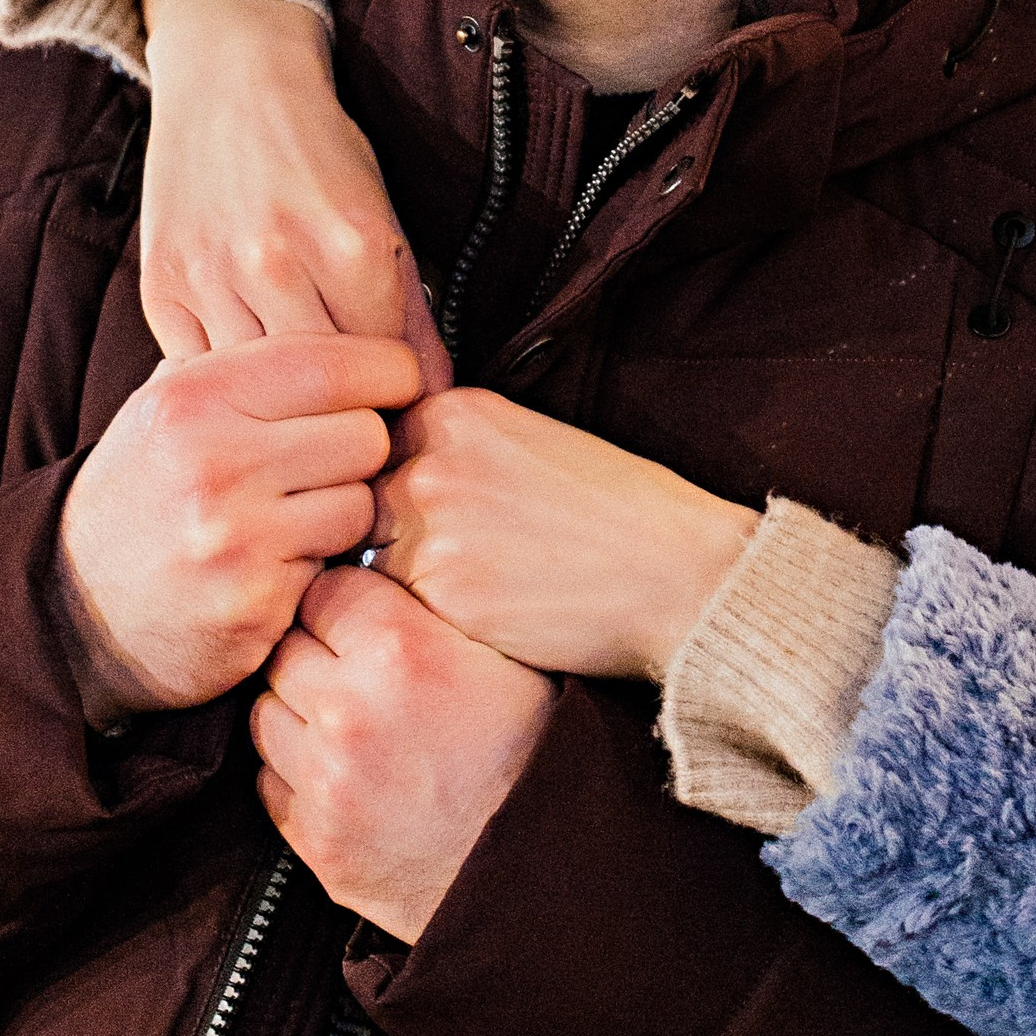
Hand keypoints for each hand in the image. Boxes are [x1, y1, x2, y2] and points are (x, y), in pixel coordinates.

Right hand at [58, 332, 420, 717]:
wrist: (76, 606)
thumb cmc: (145, 492)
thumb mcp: (171, 406)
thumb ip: (250, 362)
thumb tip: (357, 323)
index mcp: (196, 394)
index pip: (338, 363)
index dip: (387, 373)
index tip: (393, 386)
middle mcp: (214, 459)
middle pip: (367, 434)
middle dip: (362, 451)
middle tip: (330, 466)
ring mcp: (234, 536)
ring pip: (362, 505)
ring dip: (343, 514)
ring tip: (296, 517)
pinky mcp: (253, 601)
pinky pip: (335, 567)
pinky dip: (318, 567)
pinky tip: (276, 565)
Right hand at [140, 0, 448, 384]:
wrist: (229, 79)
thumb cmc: (318, 151)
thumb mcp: (382, 218)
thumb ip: (409, 311)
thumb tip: (433, 398)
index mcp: (352, 243)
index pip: (387, 366)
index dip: (395, 388)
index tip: (394, 396)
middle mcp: (279, 262)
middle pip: (324, 386)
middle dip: (341, 403)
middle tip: (347, 405)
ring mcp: (213, 274)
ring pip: (258, 387)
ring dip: (277, 398)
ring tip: (294, 392)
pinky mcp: (162, 286)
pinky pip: (202, 367)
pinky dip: (226, 377)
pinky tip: (243, 367)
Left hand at [254, 564, 553, 940]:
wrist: (546, 866)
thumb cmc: (537, 752)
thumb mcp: (504, 656)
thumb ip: (431, 611)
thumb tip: (383, 567)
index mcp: (401, 649)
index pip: (325, 589)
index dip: (346, 599)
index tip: (362, 614)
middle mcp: (350, 708)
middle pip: (286, 648)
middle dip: (315, 652)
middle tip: (355, 668)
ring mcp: (325, 778)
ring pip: (266, 712)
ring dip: (297, 711)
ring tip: (348, 720)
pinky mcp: (314, 838)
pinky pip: (270, 781)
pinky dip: (296, 772)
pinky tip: (343, 772)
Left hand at [372, 389, 758, 678]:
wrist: (678, 571)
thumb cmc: (620, 512)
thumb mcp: (533, 444)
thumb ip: (457, 450)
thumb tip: (390, 479)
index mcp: (455, 412)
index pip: (368, 449)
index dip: (385, 488)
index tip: (414, 518)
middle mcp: (431, 460)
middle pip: (357, 504)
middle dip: (381, 538)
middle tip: (435, 567)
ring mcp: (430, 527)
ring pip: (367, 561)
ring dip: (398, 584)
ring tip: (461, 596)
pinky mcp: (442, 592)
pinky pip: (395, 612)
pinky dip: (424, 622)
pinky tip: (477, 622)